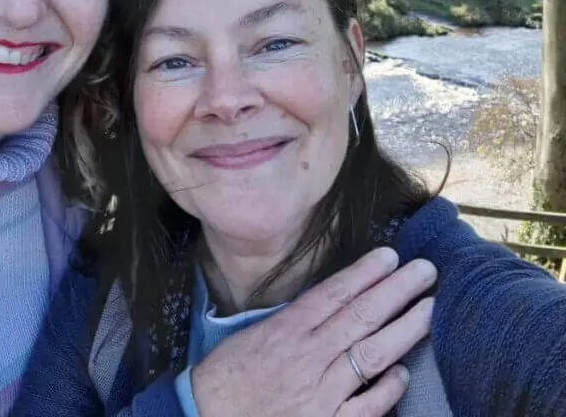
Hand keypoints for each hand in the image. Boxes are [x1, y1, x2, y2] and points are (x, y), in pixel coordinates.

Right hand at [190, 247, 435, 416]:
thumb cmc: (226, 377)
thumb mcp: (252, 336)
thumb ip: (291, 321)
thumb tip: (327, 304)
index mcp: (286, 330)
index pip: (334, 294)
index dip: (365, 273)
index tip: (390, 256)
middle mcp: (308, 356)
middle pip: (361, 317)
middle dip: (397, 290)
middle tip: (426, 271)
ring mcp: (321, 393)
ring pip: (372, 355)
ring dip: (404, 330)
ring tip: (430, 310)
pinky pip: (366, 406)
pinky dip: (387, 388)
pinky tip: (404, 373)